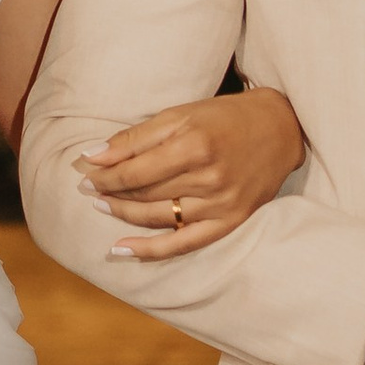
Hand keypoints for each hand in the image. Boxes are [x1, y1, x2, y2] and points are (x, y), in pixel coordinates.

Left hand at [79, 91, 308, 255]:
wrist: (281, 128)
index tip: (83, 171)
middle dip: (109, 192)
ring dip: (123, 215)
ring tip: (102, 207)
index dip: (104, 174)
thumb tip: (92, 155)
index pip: (134, 170)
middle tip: (87, 189)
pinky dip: (151, 250)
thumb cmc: (224, 117)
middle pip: (143, 194)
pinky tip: (122, 250)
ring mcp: (220, 204)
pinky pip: (184, 243)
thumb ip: (136, 137)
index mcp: (194, 144)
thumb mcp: (180, 114)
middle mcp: (208, 178)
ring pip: (158, 218)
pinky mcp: (231, 221)